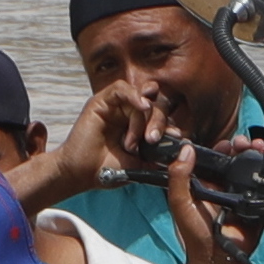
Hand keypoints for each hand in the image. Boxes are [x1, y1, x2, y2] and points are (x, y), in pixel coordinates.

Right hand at [76, 71, 190, 184]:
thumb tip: (181, 151)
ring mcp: (115, 106)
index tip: (176, 138)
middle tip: (152, 140)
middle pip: (153, 104)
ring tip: (136, 140)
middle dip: (158, 121)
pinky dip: (134, 95)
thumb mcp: (140, 164)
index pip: (160, 116)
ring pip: (140, 97)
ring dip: (142, 118)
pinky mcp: (101, 101)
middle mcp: (127, 113)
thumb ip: (157, 155)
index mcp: (138, 126)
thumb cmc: (107, 170)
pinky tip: (141, 106)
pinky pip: (122, 88)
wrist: (82, 174)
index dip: (169, 124)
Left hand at [160, 135, 251, 263]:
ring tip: (256, 147)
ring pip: (251, 167)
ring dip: (255, 154)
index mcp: (206, 182)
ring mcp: (242, 193)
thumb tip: (186, 150)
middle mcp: (224, 185)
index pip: (215, 158)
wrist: (219, 256)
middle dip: (241, 146)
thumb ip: (179, 177)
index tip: (228, 143)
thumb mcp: (180, 202)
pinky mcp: (256, 202)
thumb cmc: (196, 233)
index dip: (222, 147)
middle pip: (236, 159)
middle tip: (244, 143)